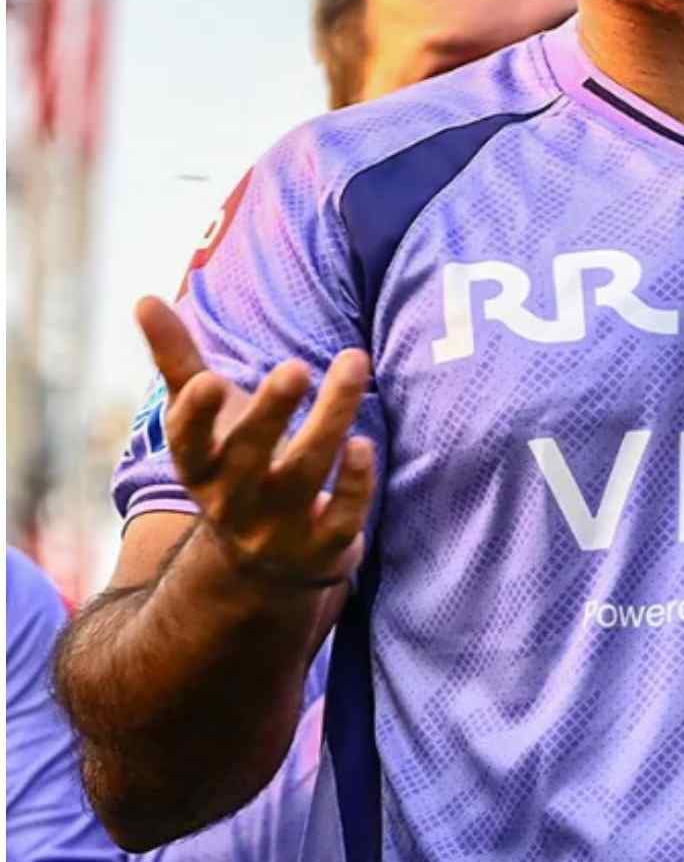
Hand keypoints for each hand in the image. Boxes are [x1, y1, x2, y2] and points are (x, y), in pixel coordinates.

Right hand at [134, 295, 377, 591]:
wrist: (263, 563)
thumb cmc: (233, 464)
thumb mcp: (203, 417)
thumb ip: (177, 360)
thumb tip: (142, 298)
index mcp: (199, 466)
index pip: (188, 443)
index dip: (195, 416)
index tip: (207, 380)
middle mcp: (232, 500)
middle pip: (250, 456)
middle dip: (271, 412)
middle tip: (295, 366)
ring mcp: (278, 526)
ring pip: (305, 473)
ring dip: (331, 421)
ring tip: (351, 364)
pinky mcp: (323, 545)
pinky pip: (341, 518)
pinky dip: (353, 485)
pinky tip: (365, 444)